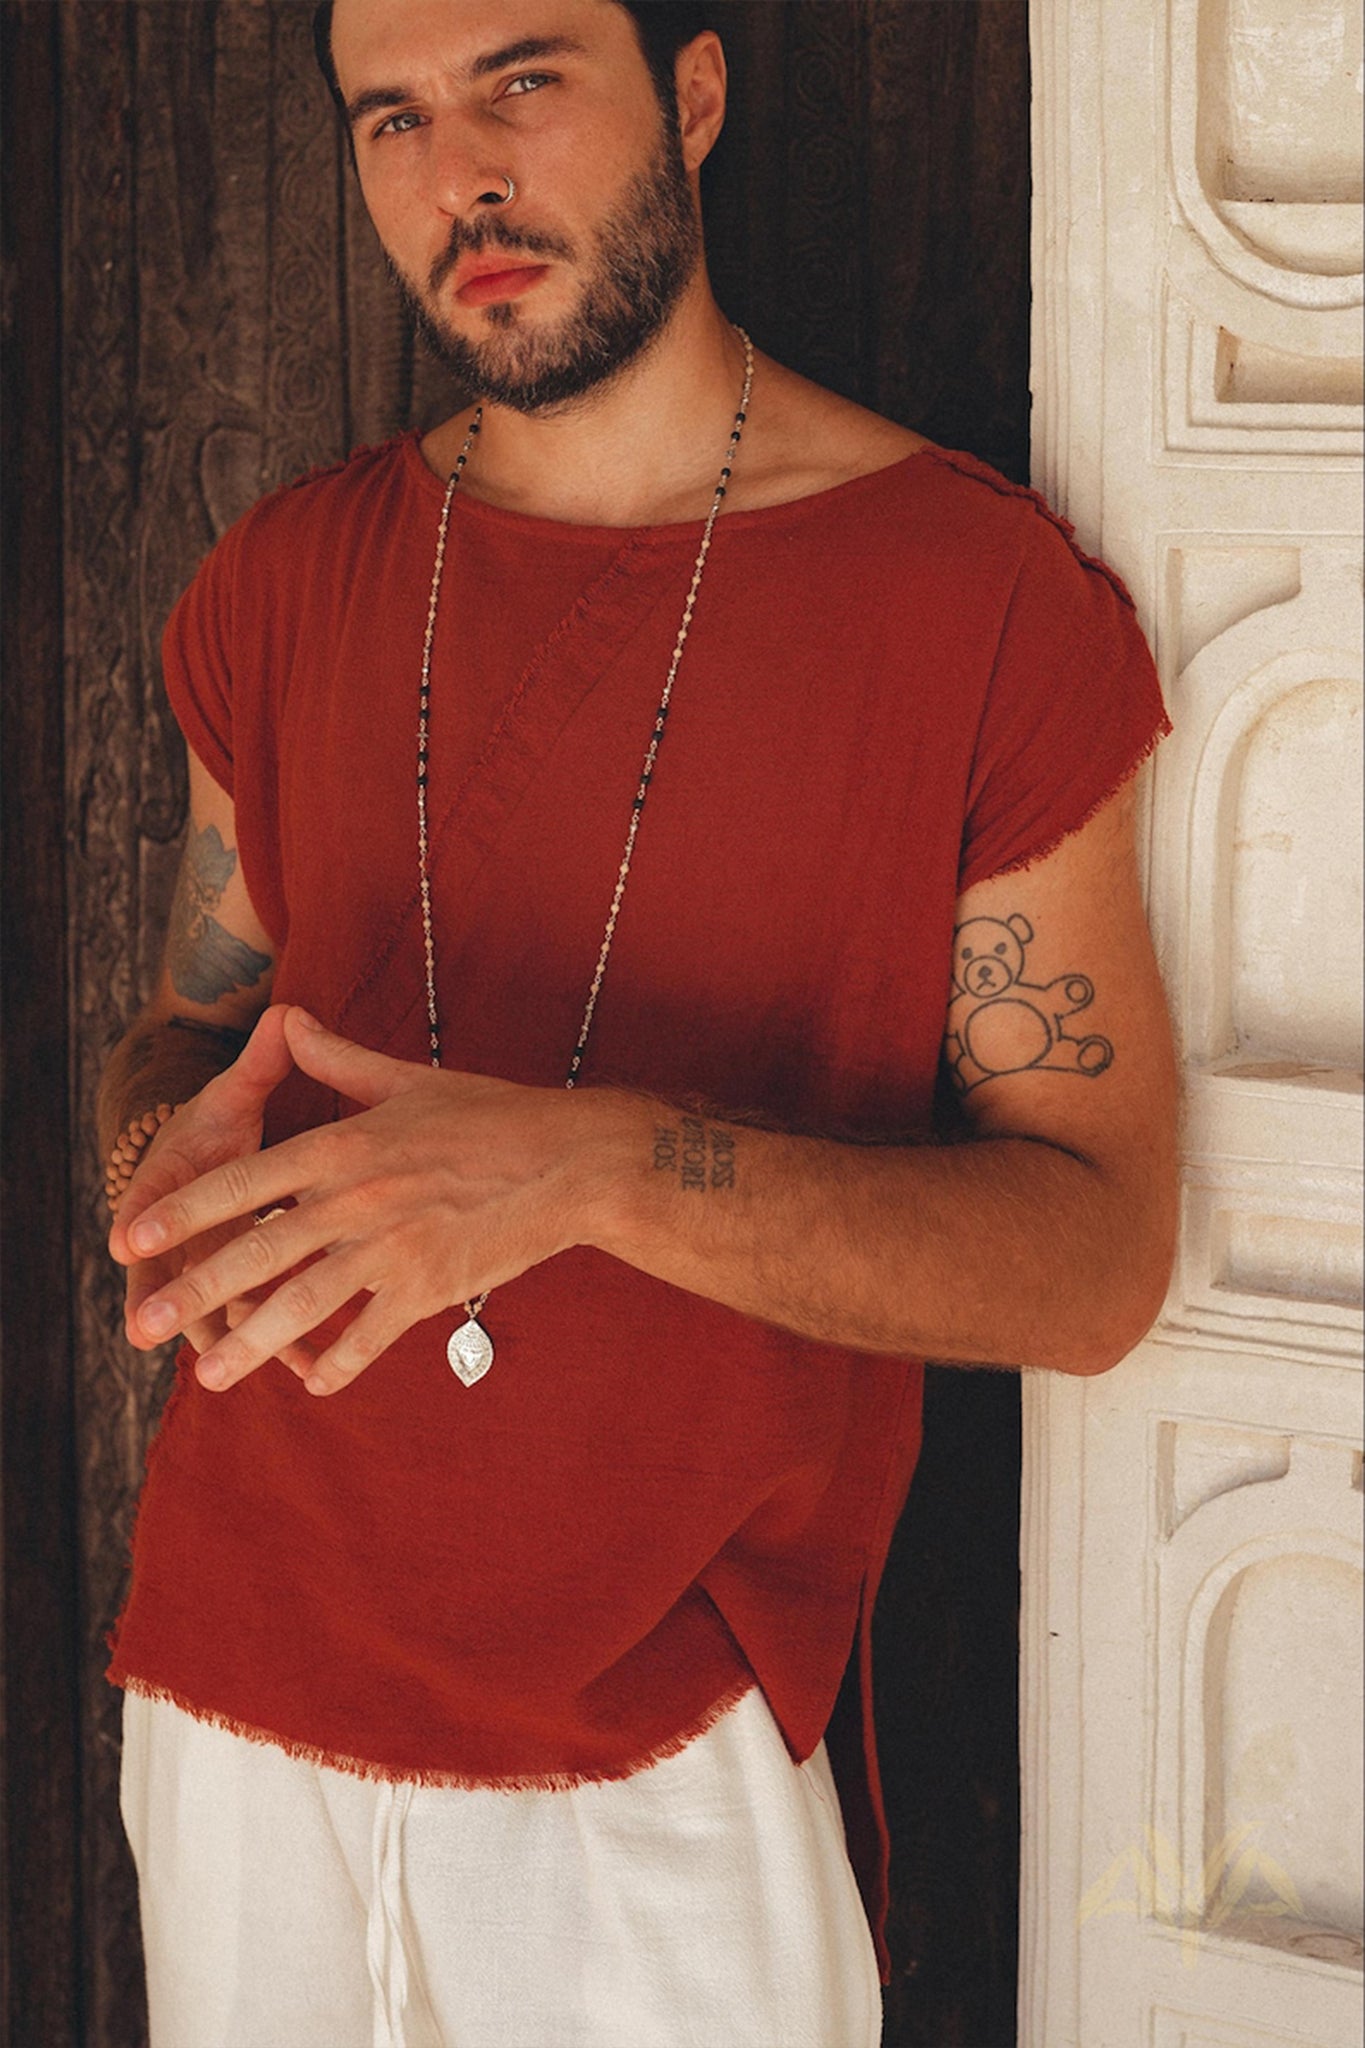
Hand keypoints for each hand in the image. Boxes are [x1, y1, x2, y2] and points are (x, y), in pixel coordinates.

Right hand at [109, 1006, 317, 1375]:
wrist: (213, 1153)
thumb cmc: (220, 1121)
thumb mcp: (236, 1093)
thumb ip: (260, 1062)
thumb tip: (281, 1012)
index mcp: (168, 1180)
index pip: (144, 1199)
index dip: (136, 1220)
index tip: (123, 1242)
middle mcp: (176, 1231)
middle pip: (161, 1271)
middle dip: (158, 1301)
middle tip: (144, 1333)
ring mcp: (202, 1266)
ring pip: (207, 1309)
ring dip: (222, 1336)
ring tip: (241, 1366)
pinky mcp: (233, 1290)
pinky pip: (250, 1321)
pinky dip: (275, 1341)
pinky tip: (311, 1368)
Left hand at [115, 1008, 609, 1397]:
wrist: (573, 1161)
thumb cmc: (496, 1116)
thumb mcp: (411, 1081)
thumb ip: (339, 1058)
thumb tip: (287, 1017)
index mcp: (345, 1144)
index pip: (244, 1181)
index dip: (183, 1211)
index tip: (131, 1238)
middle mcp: (357, 1198)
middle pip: (257, 1253)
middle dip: (192, 1293)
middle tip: (143, 1327)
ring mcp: (392, 1247)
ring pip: (302, 1307)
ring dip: (249, 1347)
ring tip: (207, 1379)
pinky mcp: (429, 1288)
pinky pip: (367, 1337)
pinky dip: (336, 1364)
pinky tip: (310, 1382)